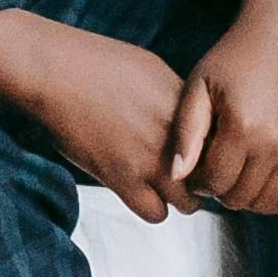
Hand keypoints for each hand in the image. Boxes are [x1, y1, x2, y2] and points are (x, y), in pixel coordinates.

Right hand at [0, 8, 198, 221]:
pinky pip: (155, 214)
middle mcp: (175, 135)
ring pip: (188, 203)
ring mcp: (149, 159)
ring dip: (178, 197)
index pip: (222, 146)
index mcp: (186, 105)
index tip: (202, 156)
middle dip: (202, 181)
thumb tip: (194, 123)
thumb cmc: (97, 63)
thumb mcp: (152, 69)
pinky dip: (151, 207)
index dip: (214, 155)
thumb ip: (177, 99)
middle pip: (211, 179)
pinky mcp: (121, 179)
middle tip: (186, 176)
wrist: (55, 70)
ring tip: (163, 185)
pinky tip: (140, 190)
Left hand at [167, 2, 277, 214]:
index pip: (215, 182)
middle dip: (221, 189)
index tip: (197, 165)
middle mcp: (277, 144)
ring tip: (238, 170)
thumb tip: (178, 176)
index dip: (199, 180)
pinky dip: (274, 195)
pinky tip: (260, 174)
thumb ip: (187, 132)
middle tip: (216, 167)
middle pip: (240, 197)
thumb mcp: (200, 85)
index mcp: (244, 128)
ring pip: (268, 203)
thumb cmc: (237, 56)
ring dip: (247, 195)